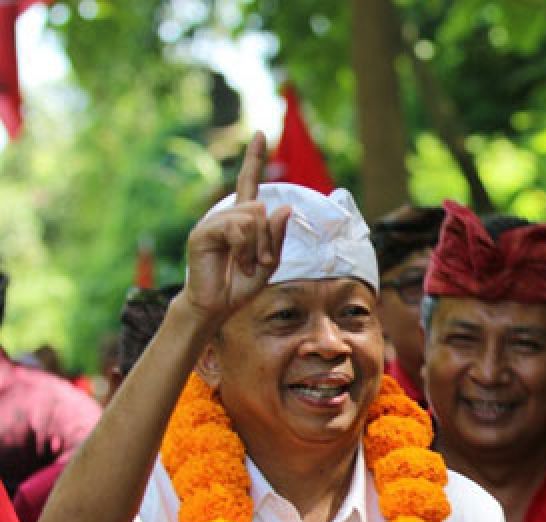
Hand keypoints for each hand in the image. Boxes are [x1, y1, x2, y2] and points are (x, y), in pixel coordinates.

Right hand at [182, 132, 290, 325]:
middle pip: (261, 209)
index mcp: (243, 219)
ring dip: (257, 247)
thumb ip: (278, 236)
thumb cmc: (241, 284)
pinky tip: (236, 263)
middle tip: (258, 262)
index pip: (249, 182)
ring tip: (245, 265)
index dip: (255, 158)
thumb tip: (283, 206)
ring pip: (251, 219)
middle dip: (268, 240)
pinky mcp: (202, 233)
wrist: (218, 305)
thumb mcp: (270, 261)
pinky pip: (236, 229)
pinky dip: (244, 249)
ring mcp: (213, 222)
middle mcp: (227, 215)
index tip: (262, 133)